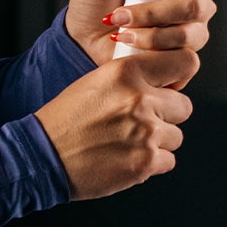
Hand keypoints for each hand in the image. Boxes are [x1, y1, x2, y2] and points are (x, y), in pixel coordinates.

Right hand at [33, 46, 196, 200]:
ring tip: (126, 143)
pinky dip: (150, 163)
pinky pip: (167, 161)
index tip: (170, 86)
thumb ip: (132, 80)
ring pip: (175, 136)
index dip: (179, 76)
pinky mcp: (145, 163)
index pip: (185, 63)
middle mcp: (140, 99)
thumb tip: (164, 84)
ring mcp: (145, 133)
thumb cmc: (64, 120)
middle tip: (138, 123)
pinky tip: (125, 158)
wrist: (42, 155)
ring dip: (157, 142)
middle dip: (165, 116)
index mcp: (126, 73)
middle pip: (183, 106)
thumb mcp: (96, 83)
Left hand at [64, 0, 226, 66]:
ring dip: (147, 30)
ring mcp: (191, 30)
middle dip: (156, 9)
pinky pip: (179, 57)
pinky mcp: (180, 57)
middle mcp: (196, 1)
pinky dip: (147, 47)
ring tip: (120, 23)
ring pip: (188, 33)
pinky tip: (126, 39)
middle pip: (199, 5)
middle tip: (125, 7)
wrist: (84, 32)